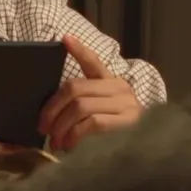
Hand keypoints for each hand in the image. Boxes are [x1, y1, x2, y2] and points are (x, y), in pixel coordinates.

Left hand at [39, 35, 142, 150]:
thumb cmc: (115, 133)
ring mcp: (126, 104)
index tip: (65, 39)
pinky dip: (75, 135)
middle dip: (53, 109)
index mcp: (111, 82)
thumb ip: (83, 102)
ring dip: (61, 126)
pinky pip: (92, 123)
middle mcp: (120, 88)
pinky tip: (70, 146)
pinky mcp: (128, 122)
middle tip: (43, 127)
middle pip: (75, 89)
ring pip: (80, 106)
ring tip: (56, 141)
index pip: (93, 62)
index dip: (79, 50)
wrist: (147, 152)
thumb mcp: (100, 113)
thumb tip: (49, 109)